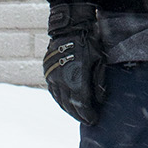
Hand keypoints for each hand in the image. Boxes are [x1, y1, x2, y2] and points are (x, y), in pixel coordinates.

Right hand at [43, 1, 107, 125]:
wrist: (70, 27)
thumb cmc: (89, 44)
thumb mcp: (99, 61)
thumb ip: (99, 82)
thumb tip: (100, 101)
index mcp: (75, 79)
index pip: (81, 105)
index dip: (87, 114)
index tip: (93, 120)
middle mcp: (61, 81)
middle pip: (69, 105)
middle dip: (78, 115)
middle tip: (86, 120)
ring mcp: (53, 77)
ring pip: (59, 100)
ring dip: (68, 109)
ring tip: (76, 114)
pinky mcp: (48, 72)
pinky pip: (53, 91)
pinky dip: (59, 100)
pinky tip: (65, 103)